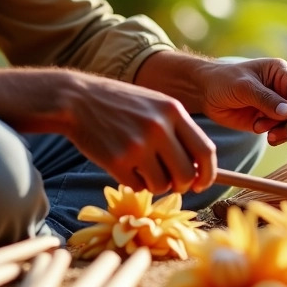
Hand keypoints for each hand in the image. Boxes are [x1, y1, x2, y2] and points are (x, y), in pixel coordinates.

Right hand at [60, 73, 216, 194]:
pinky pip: (138, 187)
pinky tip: (125, 166)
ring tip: (142, 169)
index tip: (202, 182)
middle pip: (186, 174)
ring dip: (155, 184)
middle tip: (170, 182)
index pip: (206, 151)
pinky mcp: (117, 161)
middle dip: (182, 185)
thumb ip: (178, 130)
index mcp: (173, 111)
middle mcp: (159, 128)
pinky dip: (134, 183)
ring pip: (163, 185)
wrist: (77, 99)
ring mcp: (138, 145)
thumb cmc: (120, 104)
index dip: (209, 173)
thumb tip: (200, 168)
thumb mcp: (155, 104)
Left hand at [190, 57, 286, 146]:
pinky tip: (258, 129)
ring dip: (282, 131)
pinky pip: (280, 131)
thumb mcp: (244, 87)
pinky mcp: (267, 120)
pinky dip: (275, 135)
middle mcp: (282, 89)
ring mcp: (276, 106)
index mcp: (281, 73)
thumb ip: (266, 100)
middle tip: (279, 133)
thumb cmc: (223, 81)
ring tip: (261, 129)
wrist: (204, 93)